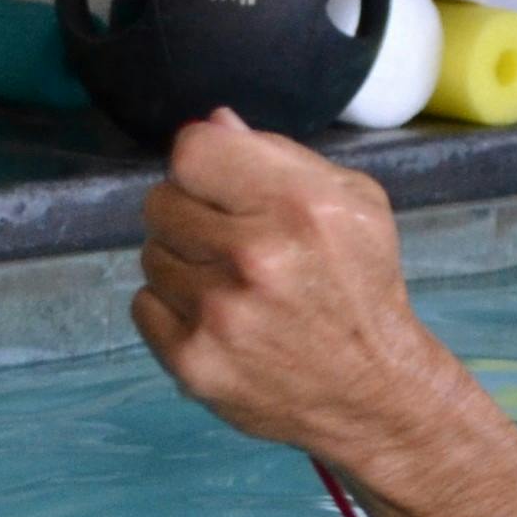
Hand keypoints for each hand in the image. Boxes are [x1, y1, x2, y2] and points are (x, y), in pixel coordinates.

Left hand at [134, 113, 459, 471]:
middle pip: (161, 201)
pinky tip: (216, 320)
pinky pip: (144, 305)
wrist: (372, 394)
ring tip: (228, 286)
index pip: (191, 150)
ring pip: (151, 254)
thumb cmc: (361, 288)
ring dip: (182, 264)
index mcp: (298, 205)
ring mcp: (219, 315)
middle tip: (228, 242)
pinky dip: (172, 309)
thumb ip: (278, 157)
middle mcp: (255, 257)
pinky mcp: (193, 362)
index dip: (203, 164)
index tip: (221, 186)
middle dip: (190, 214)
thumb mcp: (351, 204)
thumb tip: (212, 122)